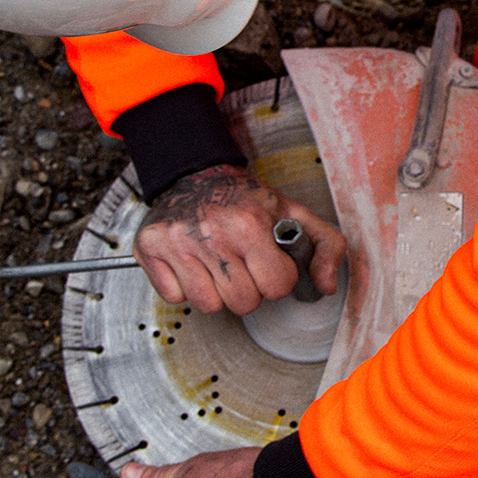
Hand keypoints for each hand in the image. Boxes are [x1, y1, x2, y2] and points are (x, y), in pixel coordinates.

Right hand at [135, 165, 344, 315]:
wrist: (195, 172)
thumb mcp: (293, 212)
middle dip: (248, 288)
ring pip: (208, 306)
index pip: (276, 287)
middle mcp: (212, 234)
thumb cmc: (244, 198)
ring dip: (217, 290)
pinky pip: (175, 298)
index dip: (277, 278)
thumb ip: (325, 246)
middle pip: (243, 303)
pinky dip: (185, 286)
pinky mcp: (150, 249)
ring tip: (218, 263)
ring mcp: (177, 243)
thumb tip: (326, 286)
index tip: (269, 262)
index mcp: (249, 224)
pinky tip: (193, 262)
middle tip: (242, 263)